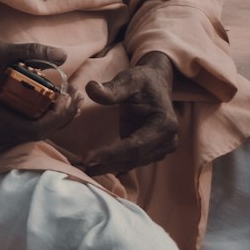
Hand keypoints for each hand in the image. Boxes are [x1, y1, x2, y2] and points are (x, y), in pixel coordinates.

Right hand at [0, 37, 78, 148]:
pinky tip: (53, 106)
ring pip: (31, 135)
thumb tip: (63, 55)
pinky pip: (22, 131)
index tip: (69, 98)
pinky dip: (40, 120)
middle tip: (78, 98)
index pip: (34, 130)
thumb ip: (31, 51)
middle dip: (61, 118)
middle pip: (36, 135)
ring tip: (71, 101)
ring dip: (53, 120)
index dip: (57, 117)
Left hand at [81, 51, 178, 176]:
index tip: (87, 158)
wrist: (157, 83)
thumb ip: (111, 88)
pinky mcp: (152, 152)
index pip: (135, 145)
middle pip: (134, 158)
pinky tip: (97, 168)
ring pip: (132, 163)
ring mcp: (162, 149)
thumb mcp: (128, 79)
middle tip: (82, 168)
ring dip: (109, 167)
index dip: (111, 153)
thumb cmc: (143, 80)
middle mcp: (167, 141)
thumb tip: (91, 88)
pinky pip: (132, 161)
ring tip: (85, 170)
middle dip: (107, 164)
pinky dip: (114, 164)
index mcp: (164, 124)